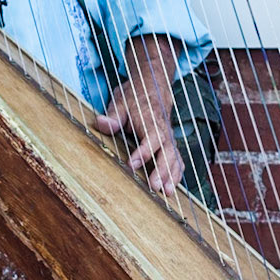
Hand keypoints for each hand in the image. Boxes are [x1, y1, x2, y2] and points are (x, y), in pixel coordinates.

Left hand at [92, 36, 183, 193]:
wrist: (151, 87)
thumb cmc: (134, 97)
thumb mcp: (119, 102)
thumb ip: (112, 116)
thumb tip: (101, 123)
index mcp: (150, 120)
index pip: (151, 138)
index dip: (143, 152)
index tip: (131, 165)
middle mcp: (163, 131)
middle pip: (167, 152)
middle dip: (162, 170)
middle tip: (155, 187)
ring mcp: (168, 138)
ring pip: (175, 158)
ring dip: (172, 176)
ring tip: (168, 193)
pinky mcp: (170, 144)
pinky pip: (177, 159)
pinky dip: (177, 174)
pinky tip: (172, 188)